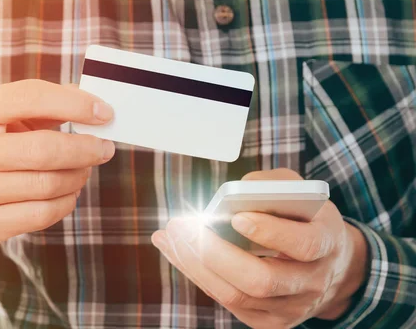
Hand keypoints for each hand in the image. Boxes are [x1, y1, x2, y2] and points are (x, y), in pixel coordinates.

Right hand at [0, 79, 115, 252]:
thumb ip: (39, 105)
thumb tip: (93, 104)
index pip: (29, 96)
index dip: (74, 104)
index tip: (105, 113)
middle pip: (42, 149)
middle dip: (85, 148)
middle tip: (104, 148)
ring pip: (46, 184)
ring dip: (77, 176)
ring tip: (84, 169)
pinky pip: (40, 214)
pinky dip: (65, 202)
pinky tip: (68, 192)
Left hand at [151, 168, 368, 328]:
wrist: (330, 266)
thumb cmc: (305, 218)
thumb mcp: (298, 191)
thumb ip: (270, 185)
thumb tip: (232, 194)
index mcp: (327, 244)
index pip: (303, 245)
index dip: (270, 233)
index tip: (236, 217)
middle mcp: (312, 282)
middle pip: (261, 280)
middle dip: (214, 253)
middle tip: (180, 226)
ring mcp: (290, 308)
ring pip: (236, 295)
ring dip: (194, 264)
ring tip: (169, 236)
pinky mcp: (268, 321)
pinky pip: (226, 302)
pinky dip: (197, 275)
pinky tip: (178, 251)